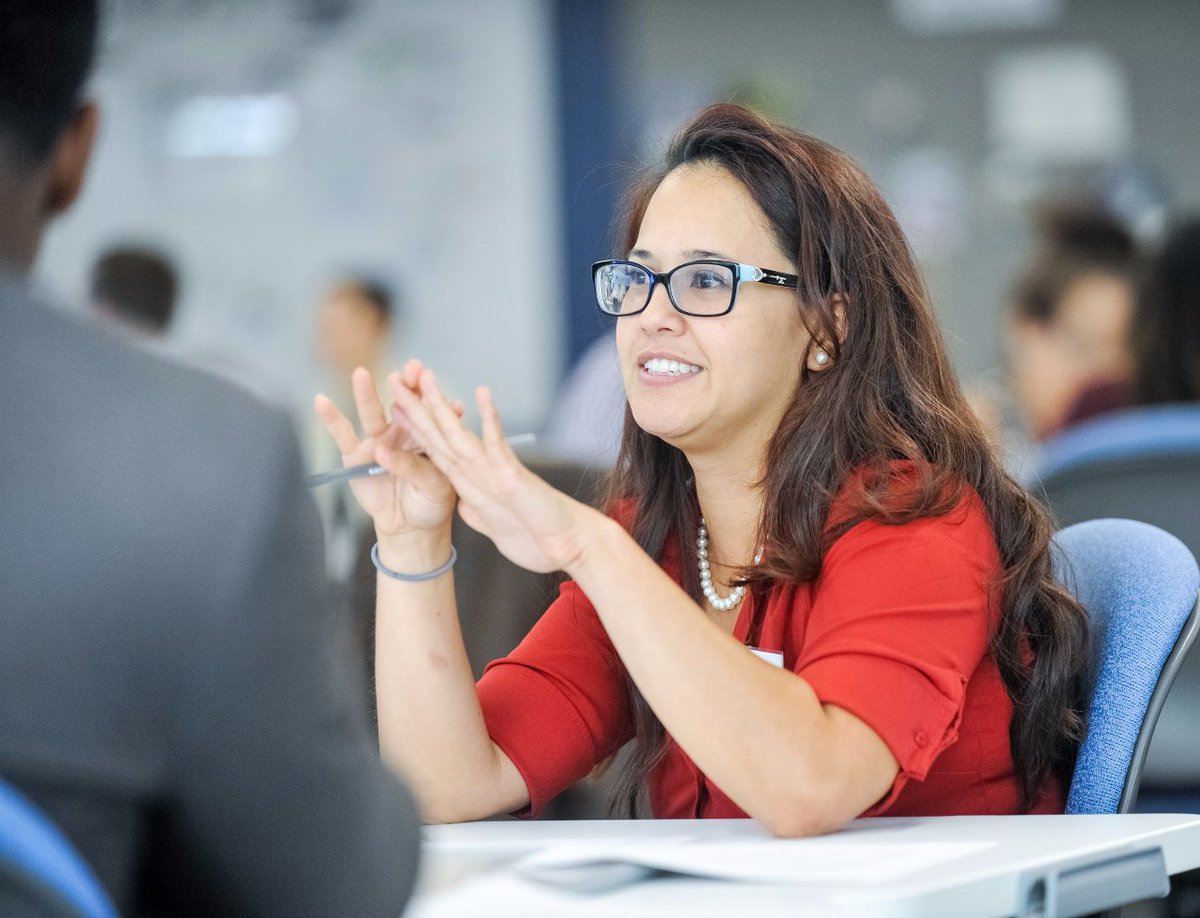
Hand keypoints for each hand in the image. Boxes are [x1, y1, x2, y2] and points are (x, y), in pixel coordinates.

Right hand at [314, 363, 457, 538]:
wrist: (412, 525)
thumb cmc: (430, 501)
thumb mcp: (433, 487)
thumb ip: (415, 468)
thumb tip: (383, 453)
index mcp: (427, 436)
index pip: (430, 413)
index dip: (434, 399)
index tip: (435, 383)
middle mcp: (402, 432)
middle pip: (403, 404)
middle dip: (406, 386)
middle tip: (411, 368)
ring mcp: (377, 441)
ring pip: (372, 413)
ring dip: (366, 394)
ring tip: (361, 373)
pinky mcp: (355, 456)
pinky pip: (342, 435)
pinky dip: (331, 418)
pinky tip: (320, 401)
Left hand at [389, 367, 597, 573]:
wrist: (569, 546)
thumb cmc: (538, 539)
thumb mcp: (495, 528)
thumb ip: (477, 512)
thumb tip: (462, 505)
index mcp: (472, 484)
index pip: (437, 450)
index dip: (414, 429)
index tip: (394, 408)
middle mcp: (481, 471)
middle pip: (441, 435)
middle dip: (416, 408)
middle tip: (394, 379)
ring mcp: (496, 470)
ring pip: (460, 434)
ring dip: (440, 407)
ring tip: (425, 378)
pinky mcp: (512, 476)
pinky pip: (497, 445)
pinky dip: (489, 419)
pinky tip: (481, 393)